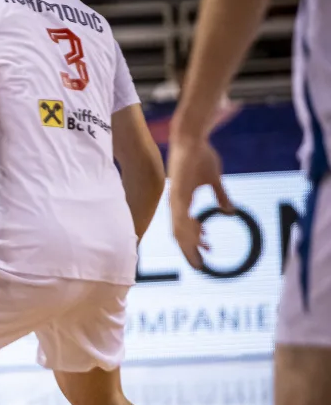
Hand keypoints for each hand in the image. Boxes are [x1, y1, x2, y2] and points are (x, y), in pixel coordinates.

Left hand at [168, 136, 234, 269]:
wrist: (191, 139)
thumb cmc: (201, 157)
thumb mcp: (214, 180)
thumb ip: (220, 196)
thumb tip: (229, 211)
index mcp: (182, 202)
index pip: (185, 230)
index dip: (195, 243)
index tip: (207, 253)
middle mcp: (176, 204)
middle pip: (180, 235)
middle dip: (190, 251)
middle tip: (201, 265)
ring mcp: (175, 199)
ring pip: (178, 229)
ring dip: (190, 243)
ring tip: (202, 254)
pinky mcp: (177, 191)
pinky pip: (180, 215)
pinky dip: (187, 227)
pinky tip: (197, 236)